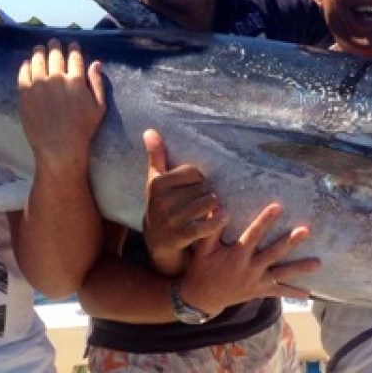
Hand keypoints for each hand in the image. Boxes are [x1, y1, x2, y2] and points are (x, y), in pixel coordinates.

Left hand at [17, 39, 104, 172]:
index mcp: (76, 80)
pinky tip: (28, 63)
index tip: (72, 45)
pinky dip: (26, 64)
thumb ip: (97, 83)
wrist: (59, 147)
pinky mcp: (24, 92)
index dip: (73, 48)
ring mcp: (38, 84)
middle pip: (54, 53)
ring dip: (39, 51)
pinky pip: (23, 71)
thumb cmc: (82, 129)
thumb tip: (96, 63)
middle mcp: (56, 78)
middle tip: (53, 43)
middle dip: (54, 46)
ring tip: (39, 49)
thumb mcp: (99, 107)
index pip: (74, 56)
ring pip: (37, 58)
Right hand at [141, 128, 223, 274]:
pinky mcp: (183, 235)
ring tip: (211, 210)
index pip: (194, 172)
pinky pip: (209, 223)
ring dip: (215, 207)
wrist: (158, 242)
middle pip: (203, 187)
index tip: (193, 189)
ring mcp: (172, 219)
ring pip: (210, 202)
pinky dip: (219, 221)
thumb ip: (156, 155)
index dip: (199, 180)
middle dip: (206, 194)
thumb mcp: (156, 181)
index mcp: (158, 183)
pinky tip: (222, 219)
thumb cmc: (162, 206)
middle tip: (202, 202)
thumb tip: (150, 130)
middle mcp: (162, 200)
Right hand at [177, 203, 320, 316]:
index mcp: (236, 255)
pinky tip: (308, 292)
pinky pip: (278, 292)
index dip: (265, 220)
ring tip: (318, 263)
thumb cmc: (202, 269)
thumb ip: (211, 230)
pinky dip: (292, 292)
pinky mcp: (259, 291)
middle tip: (305, 230)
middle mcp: (249, 269)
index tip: (277, 206)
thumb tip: (219, 206)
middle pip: (273, 253)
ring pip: (281, 274)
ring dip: (299, 268)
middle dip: (290, 242)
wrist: (201, 298)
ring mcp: (256, 282)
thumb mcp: (203, 250)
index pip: (253, 235)